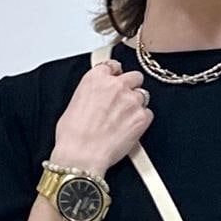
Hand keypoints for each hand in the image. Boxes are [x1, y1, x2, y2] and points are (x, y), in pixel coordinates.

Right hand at [51, 58, 153, 173]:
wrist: (81, 155)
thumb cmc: (72, 135)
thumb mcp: (74, 104)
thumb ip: (91, 94)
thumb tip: (96, 99)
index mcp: (96, 78)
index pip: (113, 66)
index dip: (116, 75)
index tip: (116, 80)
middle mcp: (116, 85)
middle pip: (134, 76)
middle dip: (131, 87)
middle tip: (124, 101)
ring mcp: (131, 100)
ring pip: (143, 95)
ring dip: (137, 105)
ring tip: (125, 119)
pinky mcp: (141, 117)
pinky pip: (148, 114)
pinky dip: (142, 121)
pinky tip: (130, 130)